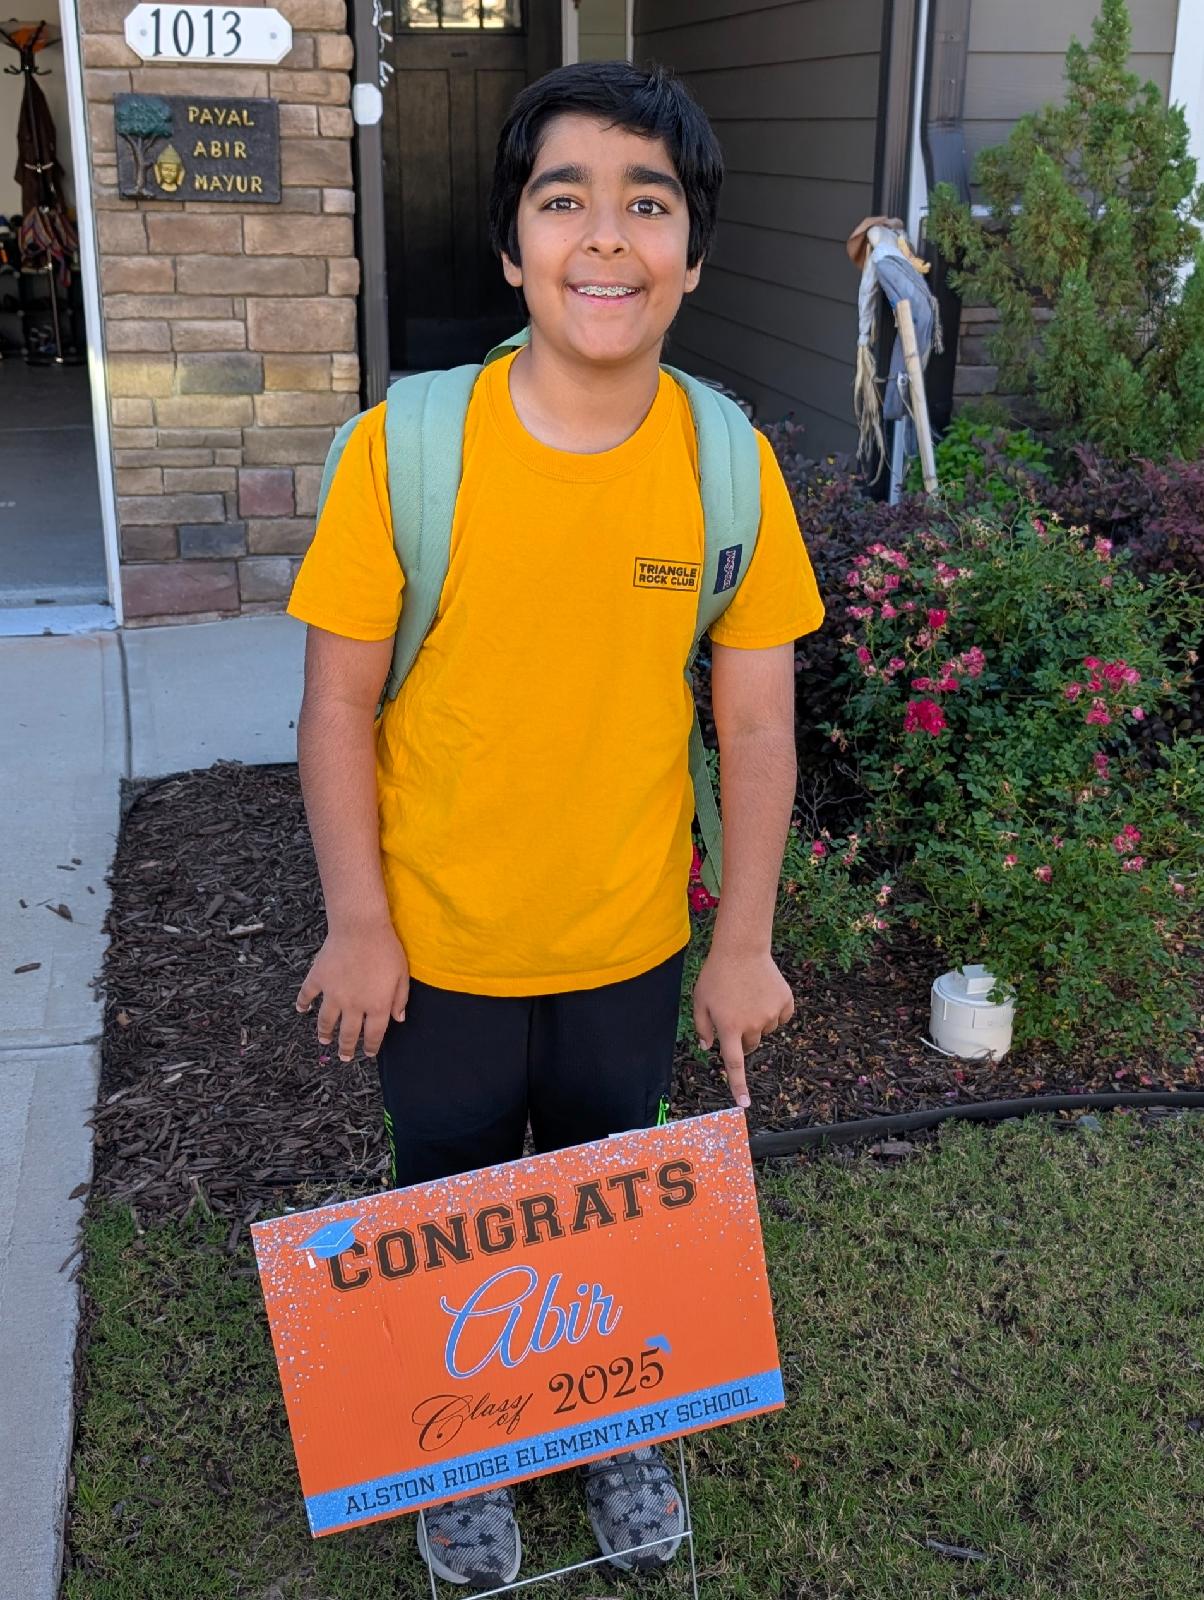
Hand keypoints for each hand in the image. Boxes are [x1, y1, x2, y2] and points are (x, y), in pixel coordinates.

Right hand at [296, 921, 408, 1062]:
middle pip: (348, 1034)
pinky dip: (302, 1004)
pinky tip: (301, 1010)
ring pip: (326, 1021)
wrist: (360, 928)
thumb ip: (400, 999)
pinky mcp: (318, 979)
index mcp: (376, 1006)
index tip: (367, 1053)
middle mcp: (353, 1005)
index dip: (370, 1046)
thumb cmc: (386, 949)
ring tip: (324, 1040)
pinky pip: (307, 995)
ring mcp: (333, 994)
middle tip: (344, 1056)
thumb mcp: (402, 975)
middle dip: (346, 1048)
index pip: (373, 1034)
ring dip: (324, 1033)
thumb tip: (398, 1019)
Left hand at [692, 949, 793, 1108]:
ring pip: (765, 1030)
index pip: (734, 1064)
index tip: (744, 1104)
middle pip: (750, 1045)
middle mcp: (752, 1025)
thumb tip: (709, 1048)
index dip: (738, 1085)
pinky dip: (773, 1010)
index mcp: (729, 1028)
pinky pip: (781, 1017)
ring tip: (747, 996)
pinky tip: (763, 993)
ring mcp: (770, 1015)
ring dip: (757, 1021)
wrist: (741, 949)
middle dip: (742, 1036)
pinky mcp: (785, 1003)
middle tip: (734, 1013)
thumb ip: (703, 1027)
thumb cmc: (716, 975)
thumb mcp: (700, 1001)